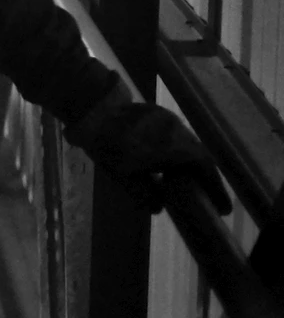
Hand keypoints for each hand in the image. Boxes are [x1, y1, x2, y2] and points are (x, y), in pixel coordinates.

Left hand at [69, 96, 231, 215]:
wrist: (93, 109)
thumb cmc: (109, 145)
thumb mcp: (124, 177)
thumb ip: (145, 194)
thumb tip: (159, 207)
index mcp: (177, 147)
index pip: (206, 169)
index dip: (217, 190)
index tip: (224, 208)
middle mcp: (179, 131)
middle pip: (201, 156)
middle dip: (206, 179)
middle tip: (209, 197)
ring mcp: (170, 119)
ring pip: (189, 144)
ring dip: (193, 163)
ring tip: (192, 182)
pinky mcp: (158, 113)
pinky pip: (177, 135)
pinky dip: (180, 150)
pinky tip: (172, 161)